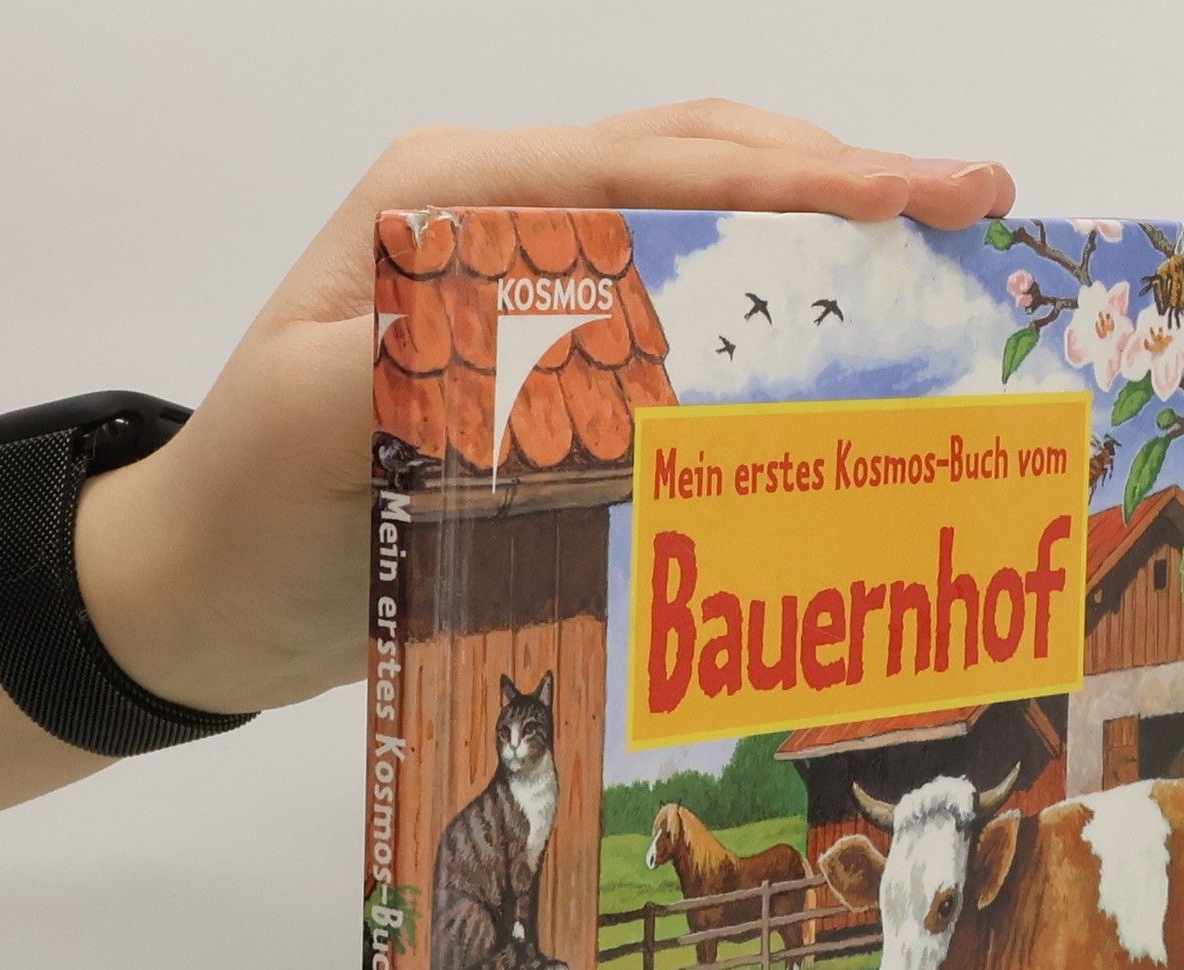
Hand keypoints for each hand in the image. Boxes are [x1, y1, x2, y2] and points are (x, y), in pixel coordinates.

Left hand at [78, 102, 1013, 716]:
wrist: (207, 588)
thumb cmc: (251, 507)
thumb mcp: (315, 431)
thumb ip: (430, 368)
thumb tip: (574, 343)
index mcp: (449, 206)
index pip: (652, 168)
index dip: (794, 180)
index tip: (918, 200)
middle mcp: (500, 228)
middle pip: (699, 170)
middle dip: (842, 183)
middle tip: (976, 208)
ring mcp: (530, 293)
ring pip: (701, 232)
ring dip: (819, 239)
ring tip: (940, 260)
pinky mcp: (550, 367)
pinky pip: (680, 323)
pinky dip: (766, 328)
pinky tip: (836, 354)